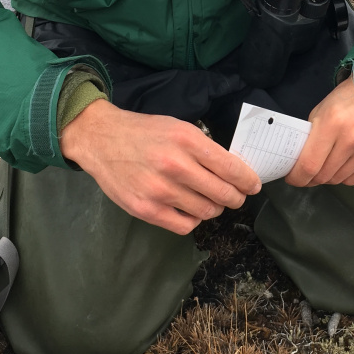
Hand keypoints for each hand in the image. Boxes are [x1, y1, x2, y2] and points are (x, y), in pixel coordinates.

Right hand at [60, 99, 261, 234]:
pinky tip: (188, 209)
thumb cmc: (144, 132)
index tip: (253, 186)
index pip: (232, 169)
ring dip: (214, 208)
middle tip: (235, 196)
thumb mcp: (179, 128)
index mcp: (187, 140)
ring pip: (207, 212)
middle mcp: (175, 166)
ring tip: (209, 201)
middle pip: (224, 194)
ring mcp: (160, 190)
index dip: (248, 181)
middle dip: (236, 197)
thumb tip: (234, 171)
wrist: (101, 139)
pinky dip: (193, 220)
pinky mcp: (146, 209)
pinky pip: (185, 225)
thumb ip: (204, 149)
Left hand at [285, 65, 353, 187]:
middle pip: (323, 175)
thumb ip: (308, 139)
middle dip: (311, 177)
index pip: (309, 164)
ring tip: (328, 161)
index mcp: (333, 122)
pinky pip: (353, 180)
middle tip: (308, 170)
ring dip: (329, 175)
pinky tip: (345, 161)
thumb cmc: (346, 101)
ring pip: (338, 180)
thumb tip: (298, 166)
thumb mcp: (320, 112)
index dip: (297, 177)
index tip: (293, 178)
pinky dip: (344, 175)